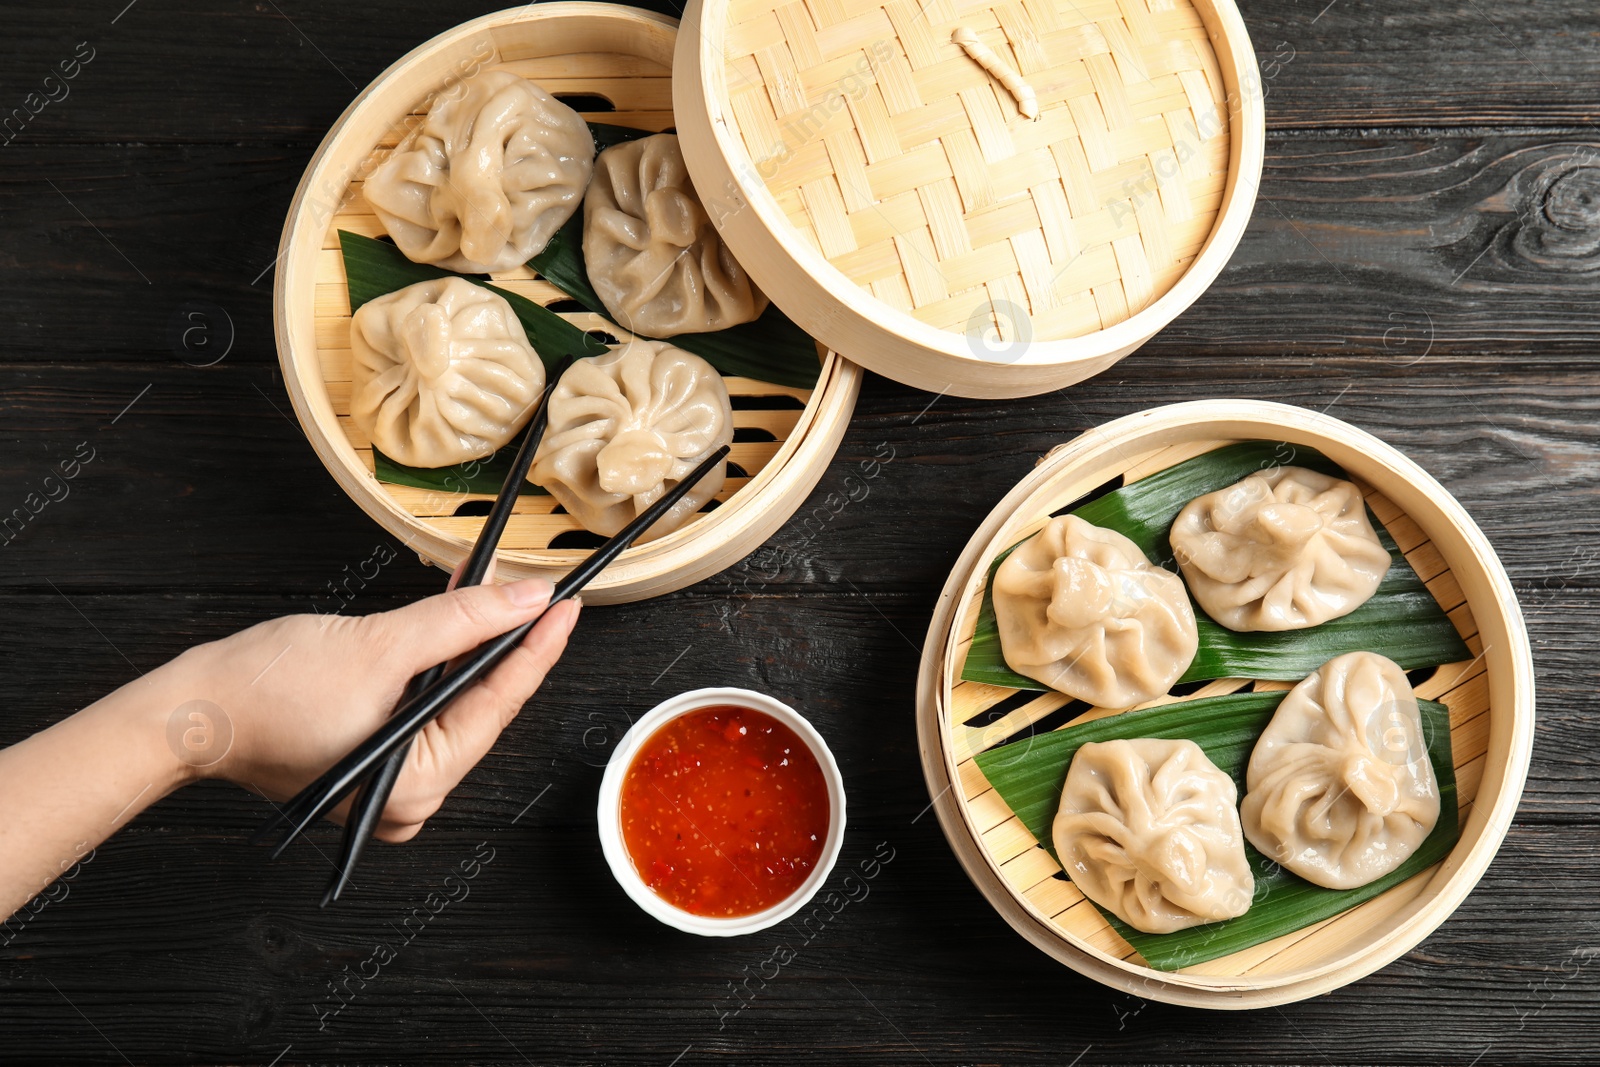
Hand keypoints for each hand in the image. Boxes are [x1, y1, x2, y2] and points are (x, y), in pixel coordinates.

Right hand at [162, 576, 578, 840]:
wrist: (190, 711)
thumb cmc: (265, 691)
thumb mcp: (380, 644)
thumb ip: (461, 620)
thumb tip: (523, 600)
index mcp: (419, 784)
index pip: (499, 704)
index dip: (537, 649)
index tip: (566, 607)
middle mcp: (411, 797)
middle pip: (480, 706)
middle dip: (505, 643)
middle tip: (538, 594)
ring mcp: (390, 782)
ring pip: (451, 703)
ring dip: (469, 647)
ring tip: (496, 594)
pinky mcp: (373, 761)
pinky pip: (422, 708)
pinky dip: (436, 664)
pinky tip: (453, 621)